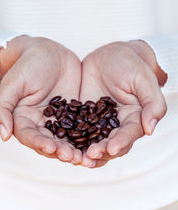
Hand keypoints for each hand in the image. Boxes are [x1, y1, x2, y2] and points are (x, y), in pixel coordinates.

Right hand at [0, 36, 82, 164]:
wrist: (49, 51)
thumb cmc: (27, 64)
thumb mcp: (13, 83)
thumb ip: (3, 107)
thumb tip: (3, 135)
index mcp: (23, 118)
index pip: (30, 136)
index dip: (40, 144)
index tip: (52, 148)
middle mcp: (41, 123)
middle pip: (50, 142)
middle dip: (62, 151)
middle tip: (75, 157)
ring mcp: (59, 119)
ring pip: (67, 139)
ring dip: (76, 149)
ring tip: (88, 157)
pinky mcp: (74, 113)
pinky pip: (81, 127)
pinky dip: (88, 136)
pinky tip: (99, 142)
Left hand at [80, 40, 166, 167]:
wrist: (110, 55)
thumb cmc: (131, 64)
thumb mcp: (143, 79)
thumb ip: (152, 103)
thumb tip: (150, 128)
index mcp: (134, 118)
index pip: (128, 134)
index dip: (120, 142)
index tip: (111, 148)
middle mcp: (116, 124)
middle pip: (109, 143)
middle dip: (100, 151)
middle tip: (88, 156)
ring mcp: (98, 120)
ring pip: (92, 141)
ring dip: (84, 151)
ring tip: (74, 157)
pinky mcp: (83, 115)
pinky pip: (76, 128)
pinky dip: (70, 138)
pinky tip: (61, 143)